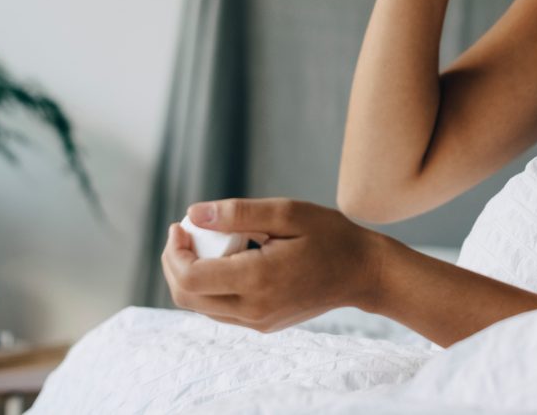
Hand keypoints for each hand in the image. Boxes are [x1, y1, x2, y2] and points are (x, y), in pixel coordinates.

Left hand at [159, 197, 383, 332]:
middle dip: (174, 263)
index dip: (174, 251)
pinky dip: (209, 285)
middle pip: (186, 296)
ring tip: (205, 242)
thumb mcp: (285, 213)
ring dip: (190, 274)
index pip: (190, 278)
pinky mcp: (262, 325)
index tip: (181, 225)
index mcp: (257, 280)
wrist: (362, 273)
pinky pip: (219, 310)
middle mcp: (253, 310)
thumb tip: (193, 213)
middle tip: (185, 232)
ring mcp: (257, 322)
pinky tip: (224, 259)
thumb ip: (237, 213)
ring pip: (199, 306)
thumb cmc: (328, 236)